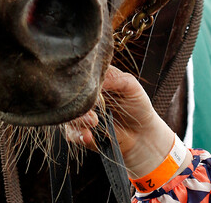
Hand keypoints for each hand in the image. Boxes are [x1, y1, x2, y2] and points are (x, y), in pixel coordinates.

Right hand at [64, 65, 190, 179]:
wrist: (143, 137)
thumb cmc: (138, 106)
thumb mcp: (130, 85)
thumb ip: (114, 77)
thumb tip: (97, 76)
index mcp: (96, 80)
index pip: (82, 74)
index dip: (83, 78)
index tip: (89, 86)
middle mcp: (86, 96)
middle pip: (71, 94)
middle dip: (79, 102)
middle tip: (92, 110)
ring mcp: (82, 114)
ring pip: (68, 113)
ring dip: (78, 119)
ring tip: (94, 123)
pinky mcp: (81, 132)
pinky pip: (70, 133)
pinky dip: (78, 134)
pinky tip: (89, 136)